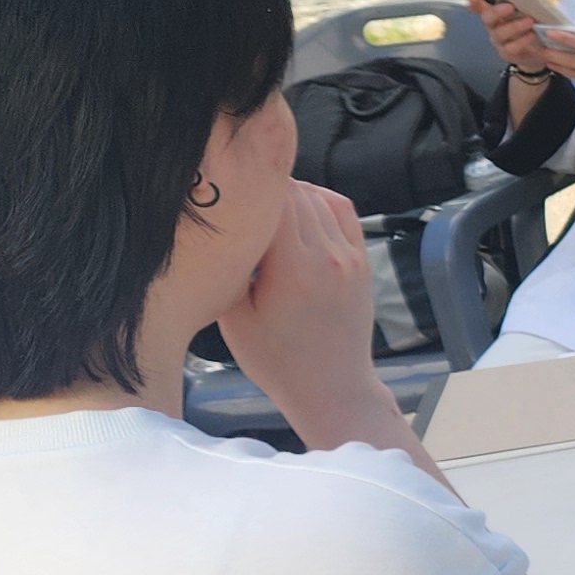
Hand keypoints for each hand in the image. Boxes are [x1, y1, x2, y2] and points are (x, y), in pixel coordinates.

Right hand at [218, 179, 407, 446]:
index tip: (222, 186)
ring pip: (319, 197)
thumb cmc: (275, 359)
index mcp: (295, 268)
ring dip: (291, 192)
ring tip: (261, 201)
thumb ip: (225, 266)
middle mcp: (329, 256)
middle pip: (295, 192)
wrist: (331, 388)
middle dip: (263, 185)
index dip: (246, 185)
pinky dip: (319, 199)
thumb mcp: (233, 316)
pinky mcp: (362, 262)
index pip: (273, 199)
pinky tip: (296, 207)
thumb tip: (211, 223)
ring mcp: (351, 257)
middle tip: (236, 189)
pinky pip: (342, 211)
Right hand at [476, 0, 555, 79]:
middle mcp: (493, 26)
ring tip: (529, 21)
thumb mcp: (529, 12)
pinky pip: (511, 47)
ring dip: (515, 26)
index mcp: (495, 12)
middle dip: (497, 11)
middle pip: (487, 18)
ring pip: (499, 33)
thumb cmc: (531, 25)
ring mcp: (498, 40)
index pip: (479, 6)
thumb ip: (523, 4)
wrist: (540, 50)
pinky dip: (522, 40)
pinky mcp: (507, 53)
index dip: (475, 1)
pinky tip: (532, 34)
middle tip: (510, 7)